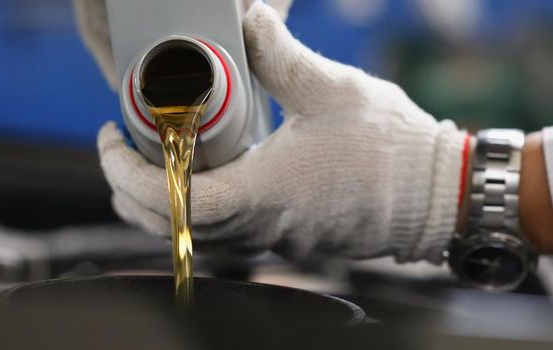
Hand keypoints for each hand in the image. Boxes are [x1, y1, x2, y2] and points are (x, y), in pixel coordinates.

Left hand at [98, 3, 468, 261]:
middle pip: (171, 226)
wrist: (441, 195)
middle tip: (122, 147)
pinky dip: (202, 207)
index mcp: (263, 193)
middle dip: (132, 190)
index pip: (171, 201)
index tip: (112, 136)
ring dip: (164, 201)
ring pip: (197, 234)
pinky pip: (230, 232)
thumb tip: (245, 16)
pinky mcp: (293, 238)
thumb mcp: (329, 89)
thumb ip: (278, 54)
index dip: (127, 172)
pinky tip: (210, 171)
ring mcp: (278, 238)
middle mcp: (263, 226)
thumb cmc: (392, 148)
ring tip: (157, 157)